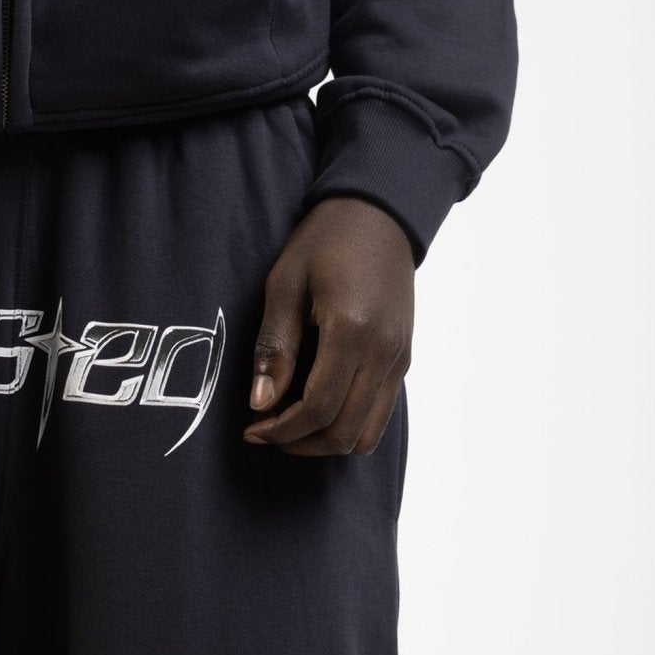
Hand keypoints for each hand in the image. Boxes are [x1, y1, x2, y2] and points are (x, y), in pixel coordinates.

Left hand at [244, 198, 413, 456]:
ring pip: (366, 434)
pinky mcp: (403, 359)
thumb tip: (260, 404)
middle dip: (300, 444)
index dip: (280, 431)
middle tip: (267, 432)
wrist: (380, 211)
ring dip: (326, 441)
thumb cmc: (326, 239)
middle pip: (343, 433)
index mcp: (352, 331)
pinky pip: (379, 415)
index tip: (251, 429)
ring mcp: (399, 358)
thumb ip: (274, 347)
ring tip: (292, 425)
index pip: (317, 410)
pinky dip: (348, 425)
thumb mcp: (285, 284)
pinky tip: (319, 407)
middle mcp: (384, 352)